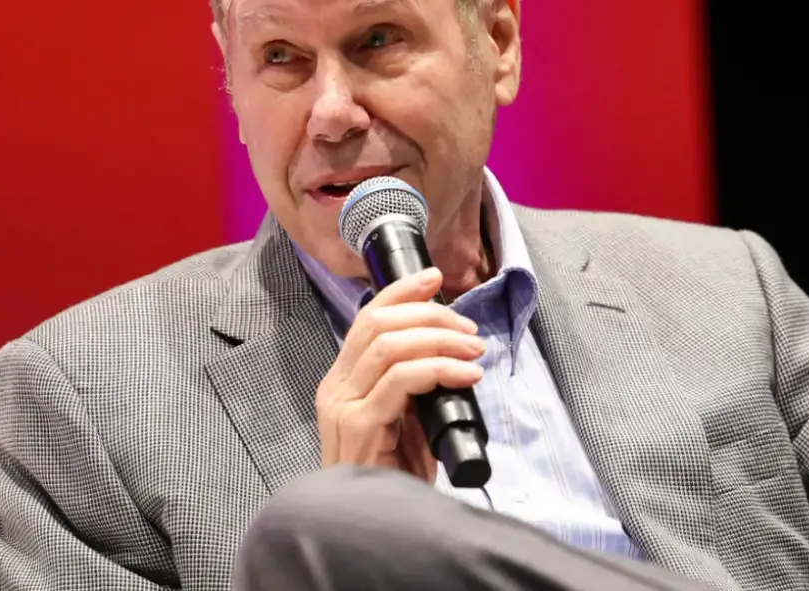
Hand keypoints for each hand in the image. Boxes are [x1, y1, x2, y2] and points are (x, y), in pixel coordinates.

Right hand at [315, 267, 485, 482]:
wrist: (377, 531)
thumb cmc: (394, 477)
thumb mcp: (403, 418)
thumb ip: (411, 384)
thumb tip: (450, 347)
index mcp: (342, 380)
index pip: (366, 318)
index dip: (401, 291)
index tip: (434, 277)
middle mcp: (335, 387)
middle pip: (376, 323)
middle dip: (429, 315)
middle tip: (469, 330)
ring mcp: (343, 407)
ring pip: (389, 346)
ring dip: (440, 340)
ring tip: (474, 352)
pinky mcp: (359, 426)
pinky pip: (401, 380)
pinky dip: (440, 369)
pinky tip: (466, 377)